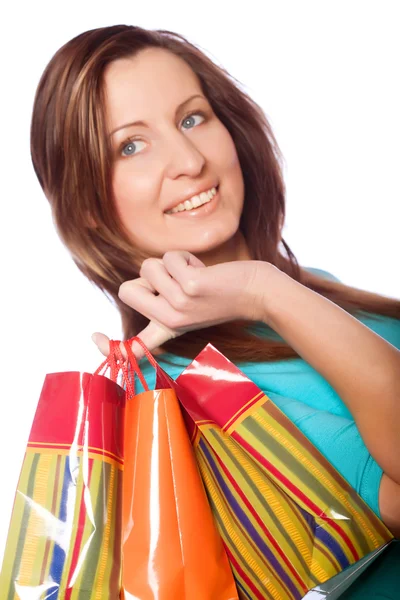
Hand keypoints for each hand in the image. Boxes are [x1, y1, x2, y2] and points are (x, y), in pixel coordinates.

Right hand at [92, 250, 270, 358]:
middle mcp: (169, 321)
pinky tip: (203, 270)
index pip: (133, 346)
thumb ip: (159, 296)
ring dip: (171, 262)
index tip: (95, 338)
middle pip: (126, 290)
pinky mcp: (190, 287)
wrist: (256, 292)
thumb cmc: (220, 293)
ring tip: (194, 274)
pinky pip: (169, 258)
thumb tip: (141, 280)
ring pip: (149, 266)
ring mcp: (179, 305)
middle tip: (174, 281)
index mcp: (167, 329)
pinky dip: (184, 256)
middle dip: (146, 275)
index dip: (109, 345)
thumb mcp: (187, 304)